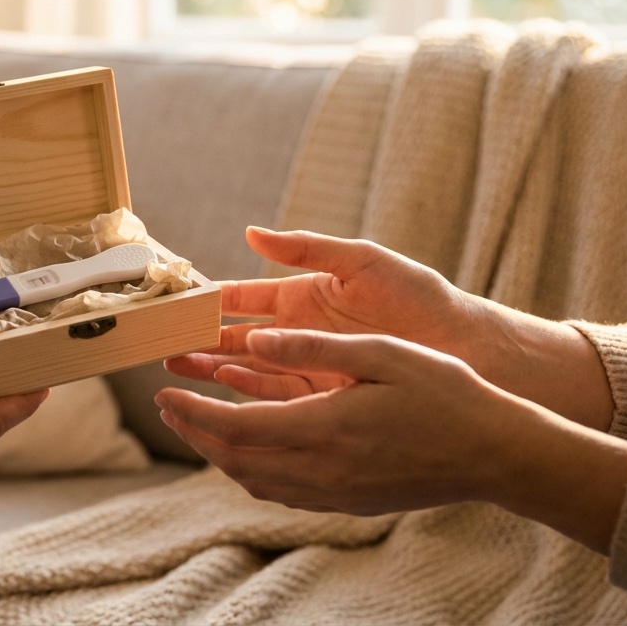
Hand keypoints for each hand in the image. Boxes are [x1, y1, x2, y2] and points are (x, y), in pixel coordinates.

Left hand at [155, 328, 626, 553]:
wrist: (496, 453)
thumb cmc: (445, 392)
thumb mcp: (381, 353)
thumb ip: (314, 345)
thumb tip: (256, 337)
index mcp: (326, 427)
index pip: (235, 426)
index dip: (192, 412)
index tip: (165, 392)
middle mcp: (323, 468)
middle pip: (235, 458)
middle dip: (194, 432)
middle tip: (168, 405)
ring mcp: (336, 492)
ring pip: (254, 480)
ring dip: (219, 454)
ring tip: (199, 424)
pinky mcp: (348, 501)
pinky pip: (282, 492)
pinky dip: (251, 470)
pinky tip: (249, 450)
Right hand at [166, 228, 468, 387]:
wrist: (464, 347)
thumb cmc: (418, 297)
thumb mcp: (362, 260)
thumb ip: (306, 248)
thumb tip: (251, 234)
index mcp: (302, 294)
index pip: (243, 296)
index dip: (209, 298)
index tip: (177, 300)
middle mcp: (298, 330)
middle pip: (236, 335)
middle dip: (199, 338)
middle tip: (163, 342)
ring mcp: (307, 362)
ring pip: (248, 367)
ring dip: (213, 366)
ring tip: (178, 368)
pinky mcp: (321, 392)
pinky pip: (274, 392)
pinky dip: (245, 389)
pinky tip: (221, 385)